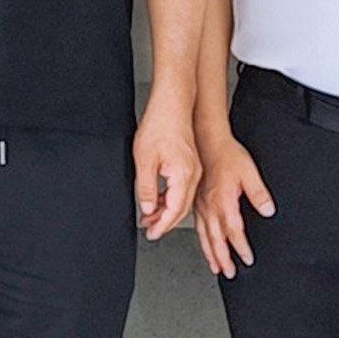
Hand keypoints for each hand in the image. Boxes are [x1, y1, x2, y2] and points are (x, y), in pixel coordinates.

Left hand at [132, 100, 202, 240]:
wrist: (171, 104)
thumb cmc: (159, 125)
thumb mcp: (144, 160)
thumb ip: (147, 188)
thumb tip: (148, 209)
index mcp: (184, 176)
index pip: (175, 211)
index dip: (162, 225)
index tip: (152, 234)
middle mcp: (193, 174)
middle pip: (181, 208)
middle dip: (165, 222)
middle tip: (150, 230)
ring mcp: (193, 169)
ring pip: (182, 199)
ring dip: (166, 210)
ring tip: (150, 218)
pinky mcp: (190, 163)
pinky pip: (182, 188)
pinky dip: (170, 198)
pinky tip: (158, 200)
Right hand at [194, 130, 274, 277]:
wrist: (208, 141)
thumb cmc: (227, 155)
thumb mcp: (249, 172)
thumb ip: (259, 194)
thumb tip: (268, 210)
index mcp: (223, 201)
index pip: (233, 231)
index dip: (240, 247)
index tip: (247, 259)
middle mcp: (210, 206)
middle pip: (216, 239)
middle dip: (223, 258)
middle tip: (229, 272)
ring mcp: (201, 205)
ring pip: (205, 235)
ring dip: (211, 253)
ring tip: (216, 267)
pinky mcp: (197, 202)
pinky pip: (198, 226)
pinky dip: (202, 240)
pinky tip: (205, 244)